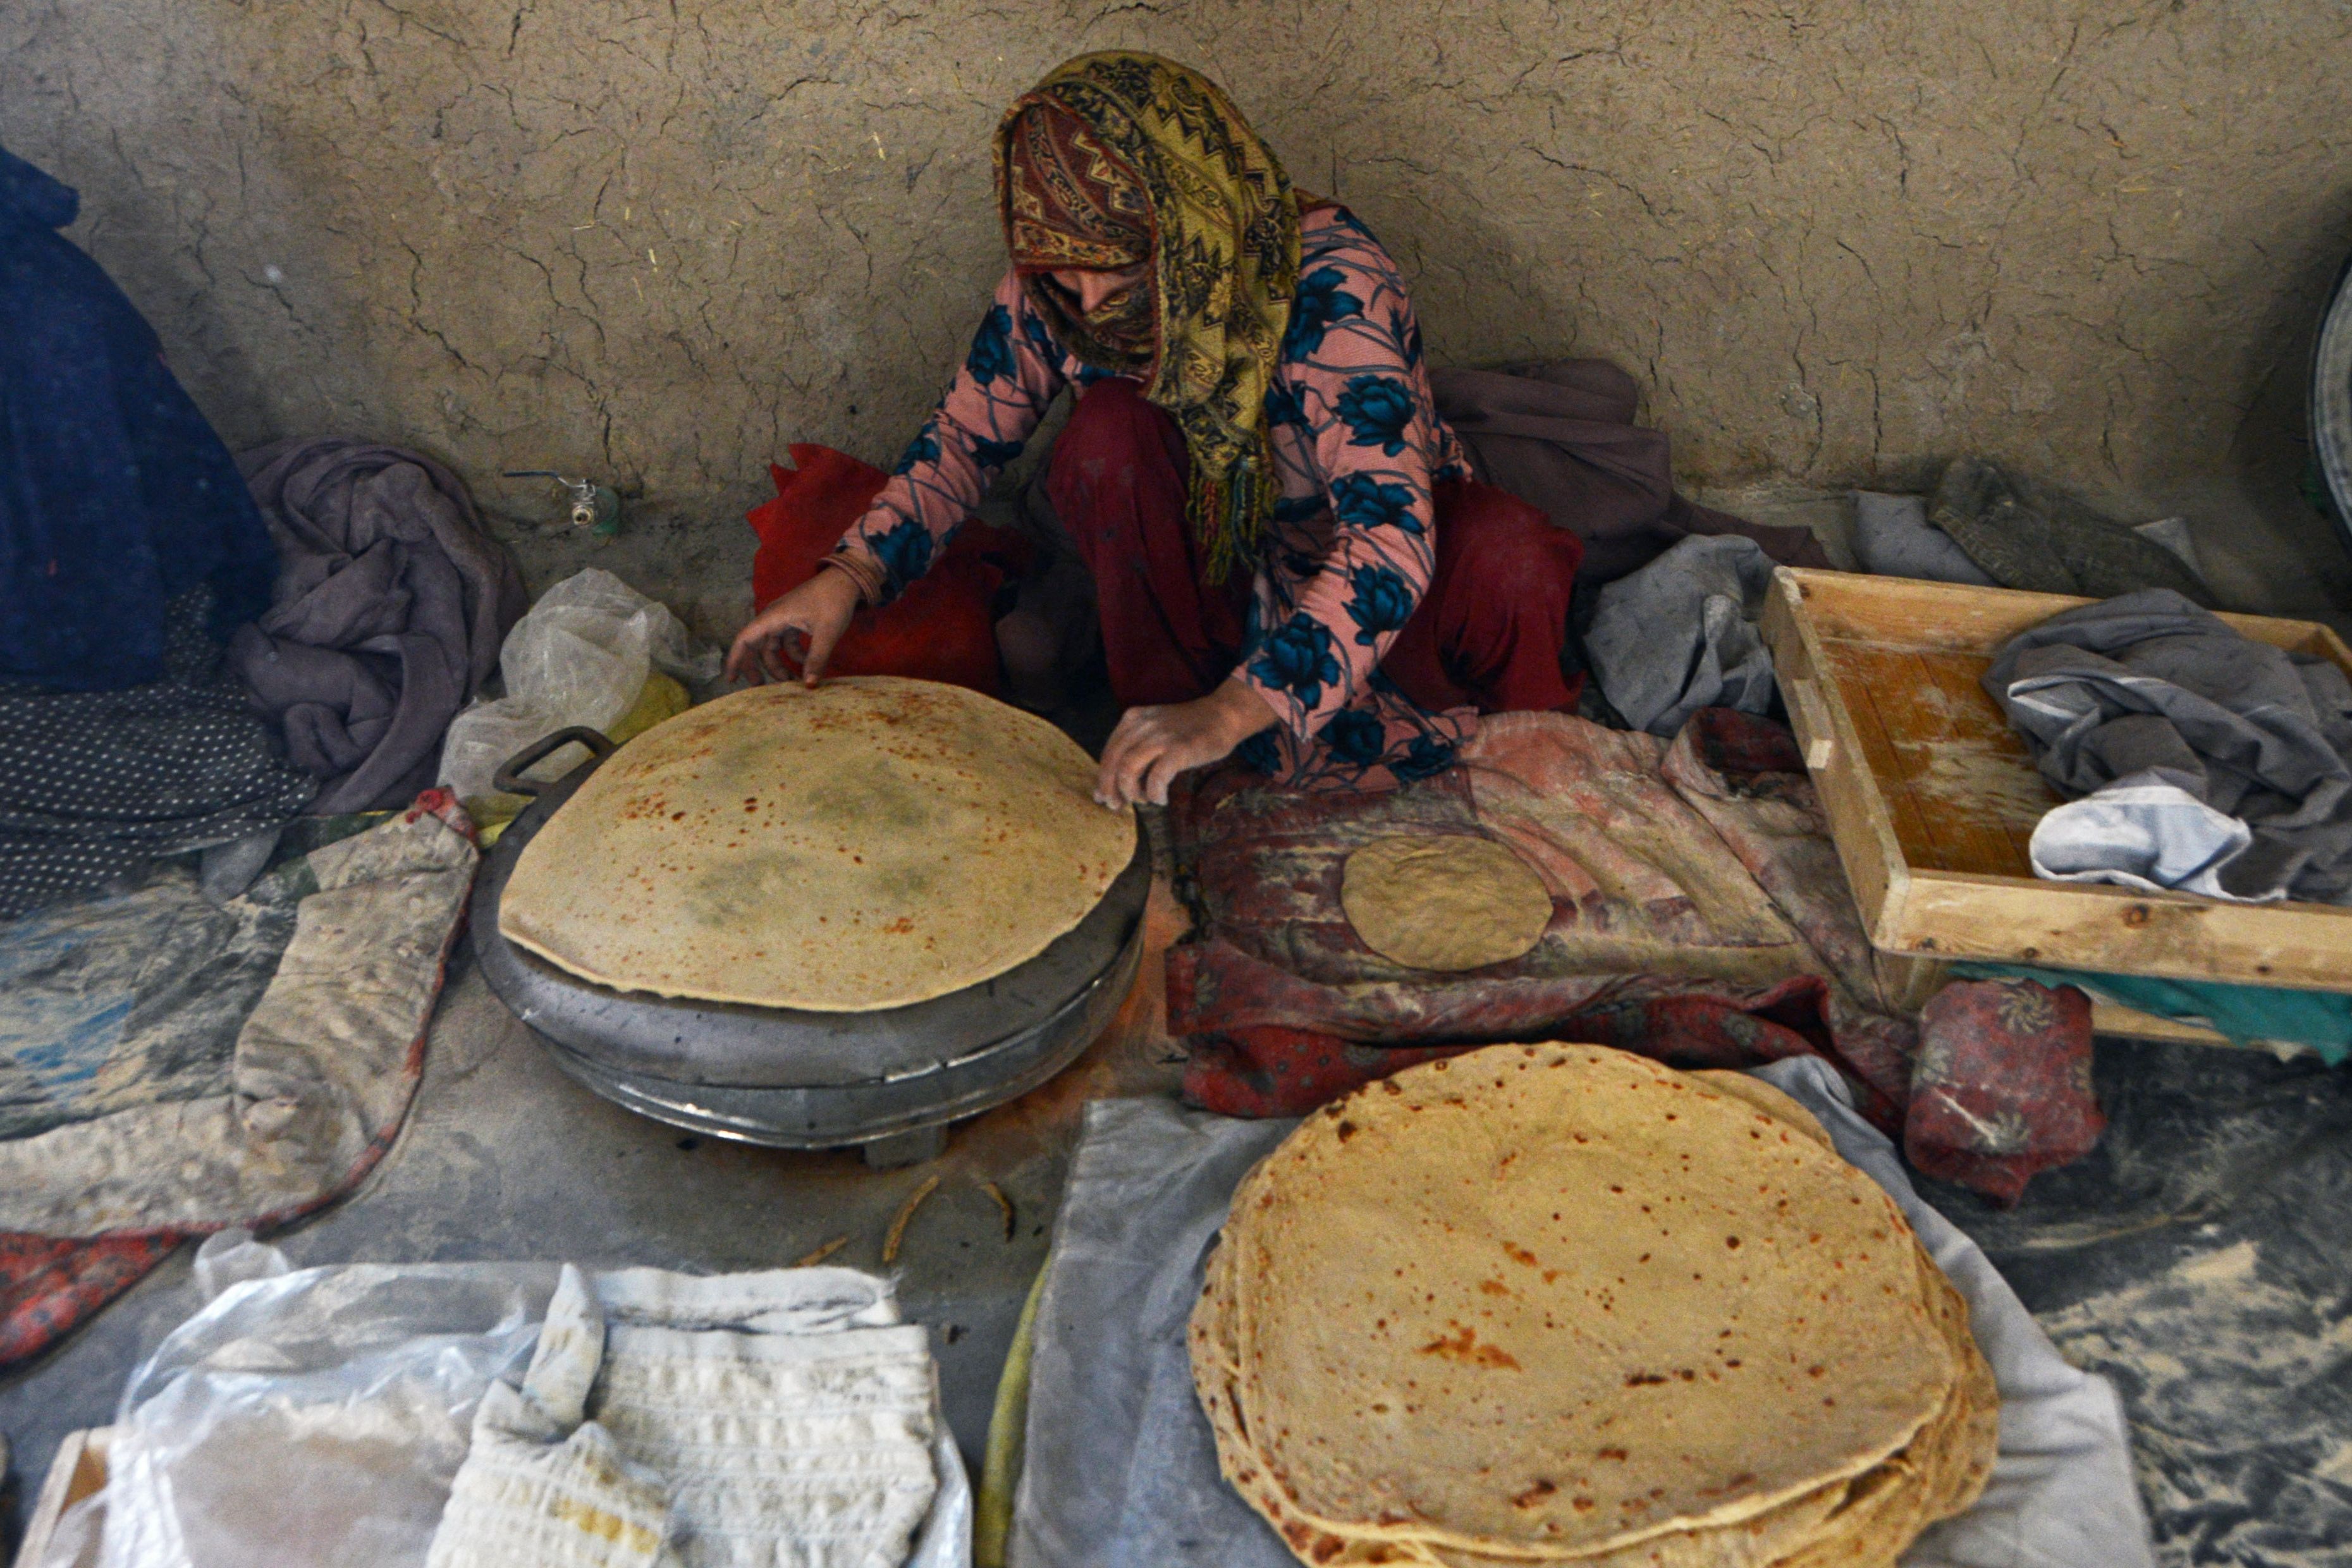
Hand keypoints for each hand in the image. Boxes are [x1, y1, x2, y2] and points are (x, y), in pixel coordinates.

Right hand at [725, 568, 862, 686]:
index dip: (735, 660)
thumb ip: (816, 659)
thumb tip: (809, 685)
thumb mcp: (826, 632)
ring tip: (791, 683)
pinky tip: (807, 665)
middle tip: (761, 689)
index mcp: (773, 617)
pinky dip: (794, 656)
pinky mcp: (795, 621)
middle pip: (756, 646)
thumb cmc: (833, 601)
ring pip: (773, 647)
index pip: (744, 640)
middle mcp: (773, 618)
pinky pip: (787, 643)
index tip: (730, 680)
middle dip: (757, 667)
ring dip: (779, 665)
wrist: (846, 580)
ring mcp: (784, 619)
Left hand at [1094, 679, 1278, 809]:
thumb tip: (1115, 782)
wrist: (1223, 715)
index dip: (1103, 778)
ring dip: (1131, 792)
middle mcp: (1142, 725)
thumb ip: (1135, 747)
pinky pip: (1156, 778)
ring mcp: (1160, 736)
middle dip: (1111, 789)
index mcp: (1133, 719)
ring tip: (1144, 800)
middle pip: (1114, 762)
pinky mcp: (1179, 749)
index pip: (1109, 752)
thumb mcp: (1154, 728)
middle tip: (1116, 806)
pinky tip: (1161, 798)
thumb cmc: (1189, 729)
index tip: (1103, 797)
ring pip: (1128, 770)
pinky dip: (1155, 793)